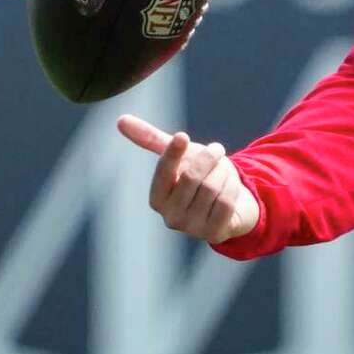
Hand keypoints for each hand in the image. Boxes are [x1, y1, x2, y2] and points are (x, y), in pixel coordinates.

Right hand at [117, 115, 258, 244]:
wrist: (232, 203)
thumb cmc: (199, 176)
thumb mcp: (179, 157)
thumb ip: (151, 140)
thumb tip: (120, 120)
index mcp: (157, 199)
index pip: (163, 173)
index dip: (172, 153)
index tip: (182, 136)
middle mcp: (170, 217)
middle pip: (192, 177)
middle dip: (208, 158)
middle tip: (216, 149)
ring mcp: (192, 228)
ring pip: (212, 188)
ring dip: (223, 171)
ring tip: (225, 169)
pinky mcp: (214, 233)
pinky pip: (227, 201)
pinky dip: (233, 186)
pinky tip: (232, 185)